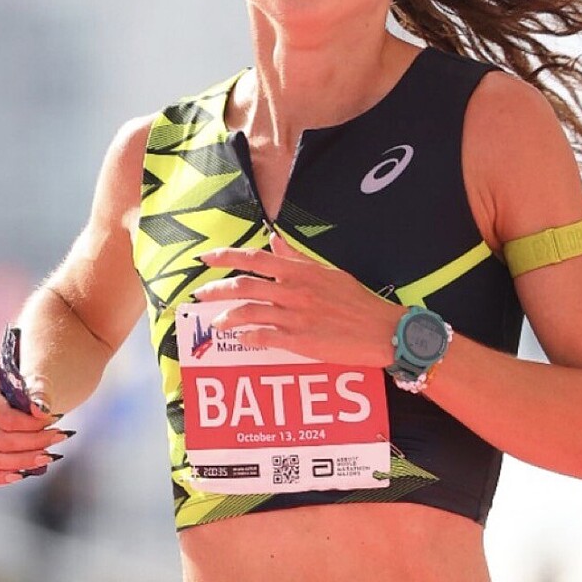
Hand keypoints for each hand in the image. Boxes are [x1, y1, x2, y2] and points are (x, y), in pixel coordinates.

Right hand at [0, 376, 72, 484]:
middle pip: (0, 440)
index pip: (7, 418)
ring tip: (47, 456)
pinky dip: (0, 478)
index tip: (56, 421)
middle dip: (33, 443)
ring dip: (21, 462)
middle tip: (60, 438)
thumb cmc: (25, 390)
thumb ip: (39, 394)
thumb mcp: (35, 384)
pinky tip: (23, 474)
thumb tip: (41, 410)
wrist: (16, 396)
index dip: (33, 425)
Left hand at [193, 231, 398, 366]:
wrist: (381, 330)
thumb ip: (297, 258)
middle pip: (244, 285)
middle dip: (216, 290)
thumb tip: (274, 241)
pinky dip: (247, 337)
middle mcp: (294, 291)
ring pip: (249, 312)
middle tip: (200, 294)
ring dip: (227, 317)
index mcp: (300, 271)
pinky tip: (241, 339)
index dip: (226, 256)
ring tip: (217, 323)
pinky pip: (263, 337)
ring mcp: (295, 316)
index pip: (255, 259)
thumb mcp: (327, 272)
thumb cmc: (357, 301)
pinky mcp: (299, 341)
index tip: (206, 258)